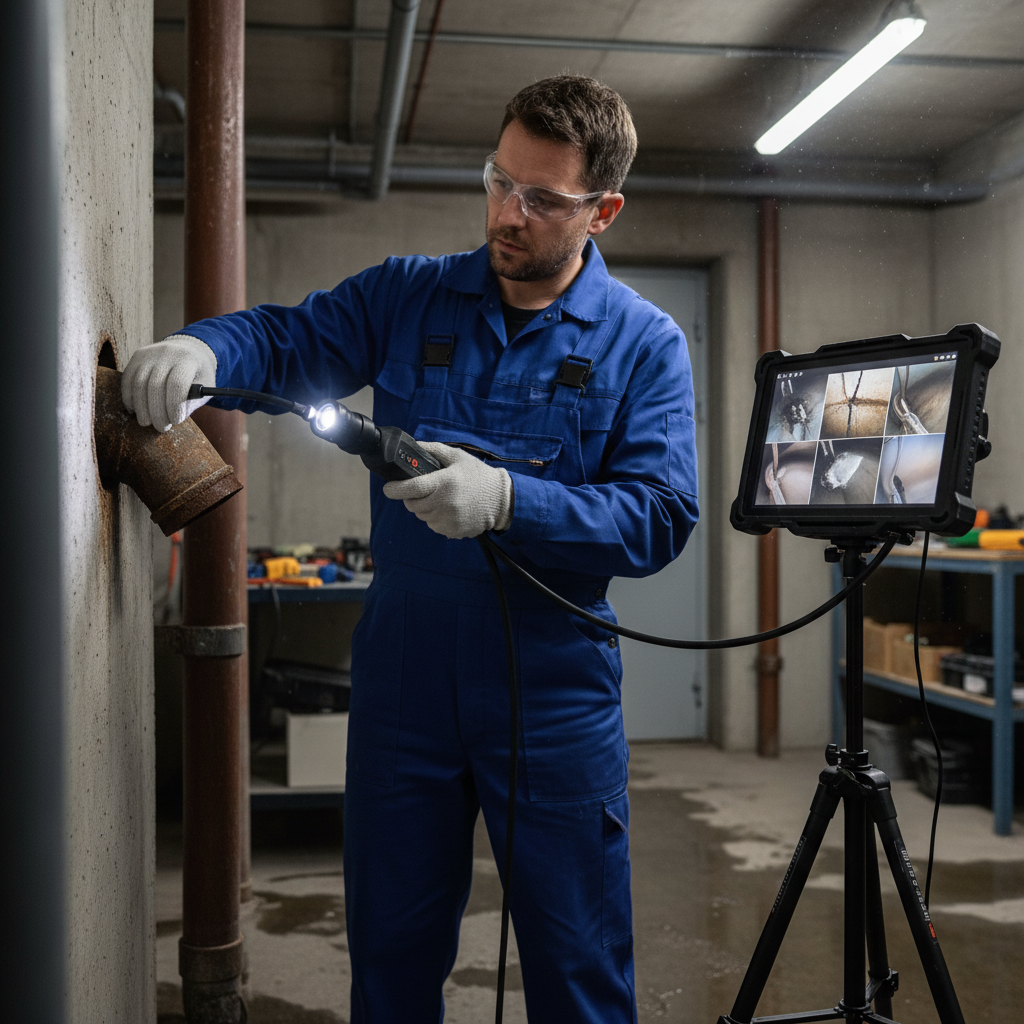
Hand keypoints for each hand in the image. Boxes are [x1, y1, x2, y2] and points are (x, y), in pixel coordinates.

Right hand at [121, 334, 217, 430]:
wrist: (188, 349)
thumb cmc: (197, 375)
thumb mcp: (204, 387)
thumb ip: (190, 402)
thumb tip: (171, 419)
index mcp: (188, 359)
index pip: (177, 384)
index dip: (174, 406)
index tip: (175, 421)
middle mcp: (167, 353)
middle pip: (155, 386)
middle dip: (157, 411)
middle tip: (161, 427)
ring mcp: (150, 353)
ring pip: (139, 384)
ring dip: (141, 407)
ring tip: (147, 421)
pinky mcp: (137, 356)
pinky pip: (128, 379)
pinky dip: (129, 398)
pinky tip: (135, 410)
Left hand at [382, 442, 512, 539]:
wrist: (500, 500)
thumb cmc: (478, 476)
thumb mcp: (457, 457)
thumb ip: (434, 450)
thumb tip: (414, 445)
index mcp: (444, 483)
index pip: (412, 488)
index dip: (395, 489)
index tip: (388, 488)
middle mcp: (444, 503)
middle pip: (413, 504)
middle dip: (412, 497)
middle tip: (422, 491)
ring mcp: (448, 519)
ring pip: (422, 516)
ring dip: (424, 508)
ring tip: (440, 499)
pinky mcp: (452, 531)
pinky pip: (433, 526)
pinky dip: (435, 518)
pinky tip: (448, 509)